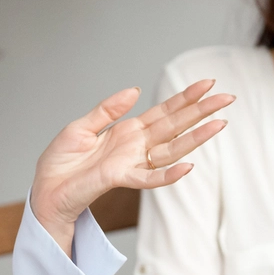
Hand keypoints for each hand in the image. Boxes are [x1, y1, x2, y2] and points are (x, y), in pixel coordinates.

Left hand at [31, 80, 233, 244]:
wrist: (45, 190)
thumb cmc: (60, 163)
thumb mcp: (81, 127)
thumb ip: (107, 110)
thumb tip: (134, 90)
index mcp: (127, 131)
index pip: (163, 112)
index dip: (185, 98)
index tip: (207, 84)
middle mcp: (135, 147)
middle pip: (175, 126)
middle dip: (201, 112)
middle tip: (227, 97)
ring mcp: (131, 163)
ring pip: (171, 150)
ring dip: (196, 138)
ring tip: (220, 124)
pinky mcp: (120, 179)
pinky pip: (149, 179)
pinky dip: (168, 174)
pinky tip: (188, 166)